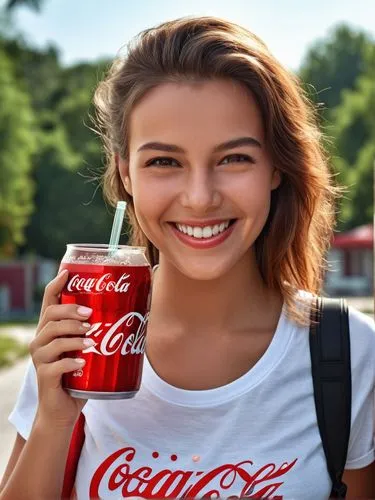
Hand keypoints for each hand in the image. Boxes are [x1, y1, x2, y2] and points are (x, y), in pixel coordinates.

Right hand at [29, 269, 93, 428]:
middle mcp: (41, 340)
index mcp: (51, 329)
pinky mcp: (44, 377)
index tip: (68, 273)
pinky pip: (56, 365)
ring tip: (92, 340)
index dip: (56, 284)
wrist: (64, 408)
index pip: (48, 301)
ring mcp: (41, 358)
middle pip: (51, 315)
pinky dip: (72, 362)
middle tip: (90, 315)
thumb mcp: (88, 350)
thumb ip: (101, 333)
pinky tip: (83, 362)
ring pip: (53, 338)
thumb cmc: (80, 375)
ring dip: (74, 336)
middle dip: (71, 312)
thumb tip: (139, 315)